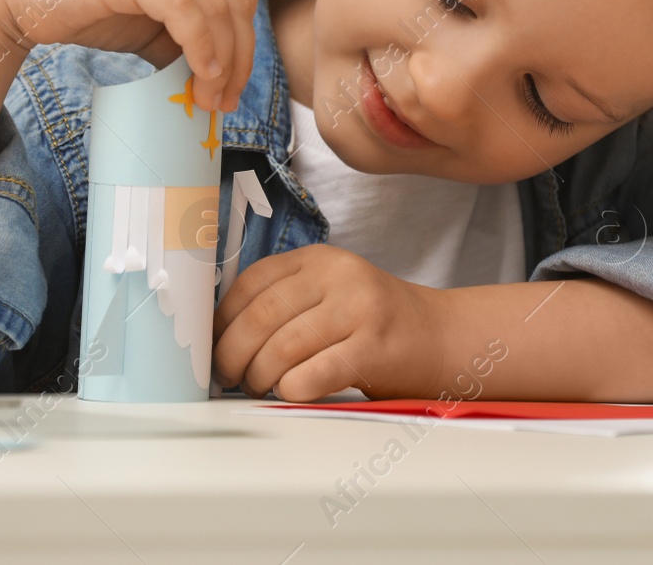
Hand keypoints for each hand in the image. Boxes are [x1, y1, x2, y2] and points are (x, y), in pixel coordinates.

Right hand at [0, 0, 261, 112]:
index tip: (232, 86)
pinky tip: (201, 74)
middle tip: (224, 102)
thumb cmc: (79, 6)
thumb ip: (180, 38)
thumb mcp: (144, 23)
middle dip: (241, 56)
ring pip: (217, 6)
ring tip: (208, 99)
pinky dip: (201, 44)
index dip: (247, 39)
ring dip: (222, 60)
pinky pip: (185, 8)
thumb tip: (214, 76)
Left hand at [212, 245, 448, 401]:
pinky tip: (292, 392)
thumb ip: (286, 301)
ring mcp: (358, 309)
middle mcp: (338, 276)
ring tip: (258, 386)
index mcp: (320, 259)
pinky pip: (310, 375)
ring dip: (259, 376)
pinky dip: (290, 390)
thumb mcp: (330, 293)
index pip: (251, 282)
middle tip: (227, 376)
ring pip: (281, 347)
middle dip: (232, 354)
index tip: (212, 345)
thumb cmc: (374, 324)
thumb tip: (219, 335)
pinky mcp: (373, 347)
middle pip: (261, 316)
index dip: (222, 319)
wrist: (441, 338)